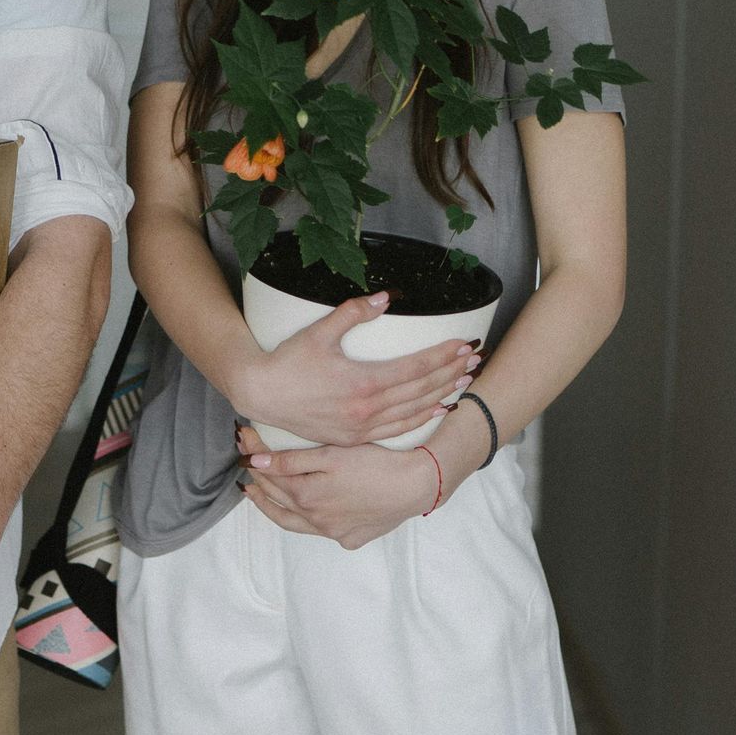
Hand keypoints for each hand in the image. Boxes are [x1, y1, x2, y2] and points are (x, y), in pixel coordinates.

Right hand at [231, 294, 478, 447]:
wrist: (260, 393)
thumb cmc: (287, 361)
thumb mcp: (319, 331)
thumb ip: (354, 312)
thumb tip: (385, 297)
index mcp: (363, 382)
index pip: (415, 368)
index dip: (442, 356)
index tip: (463, 345)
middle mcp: (367, 409)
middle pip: (421, 390)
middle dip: (451, 373)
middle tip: (475, 359)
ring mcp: (362, 427)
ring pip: (413, 411)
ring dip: (442, 395)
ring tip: (464, 381)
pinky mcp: (354, 437)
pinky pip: (396, 429)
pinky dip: (420, 418)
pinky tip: (437, 409)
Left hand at [238, 428, 440, 550]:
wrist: (417, 486)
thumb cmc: (376, 464)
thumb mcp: (331, 455)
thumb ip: (290, 461)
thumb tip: (254, 463)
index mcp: (306, 497)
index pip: (269, 474)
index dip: (254, 454)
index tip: (244, 438)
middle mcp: (315, 520)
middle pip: (276, 499)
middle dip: (257, 478)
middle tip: (245, 464)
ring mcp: (333, 533)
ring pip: (292, 523)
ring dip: (272, 507)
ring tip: (255, 494)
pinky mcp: (352, 538)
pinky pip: (320, 532)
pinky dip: (306, 521)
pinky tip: (303, 512)